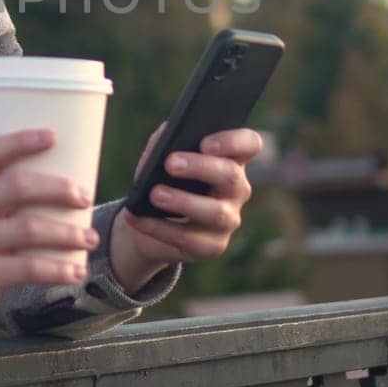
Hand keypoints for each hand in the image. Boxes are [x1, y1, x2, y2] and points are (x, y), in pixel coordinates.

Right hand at [0, 129, 96, 349]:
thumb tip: (49, 198)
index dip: (21, 140)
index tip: (53, 135)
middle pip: (17, 186)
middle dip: (59, 188)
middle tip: (84, 196)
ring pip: (29, 228)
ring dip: (68, 233)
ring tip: (89, 239)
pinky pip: (27, 267)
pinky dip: (58, 269)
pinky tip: (75, 272)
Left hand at [113, 125, 261, 284]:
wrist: (149, 217)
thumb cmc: (162, 177)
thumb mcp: (161, 154)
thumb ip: (164, 141)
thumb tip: (165, 140)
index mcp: (230, 159)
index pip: (250, 144)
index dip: (233, 141)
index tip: (205, 143)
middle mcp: (237, 189)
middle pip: (231, 175)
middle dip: (200, 167)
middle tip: (170, 163)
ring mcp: (228, 219)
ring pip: (216, 212)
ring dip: (183, 201)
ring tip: (155, 194)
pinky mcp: (212, 246)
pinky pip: (190, 239)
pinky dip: (159, 227)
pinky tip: (137, 218)